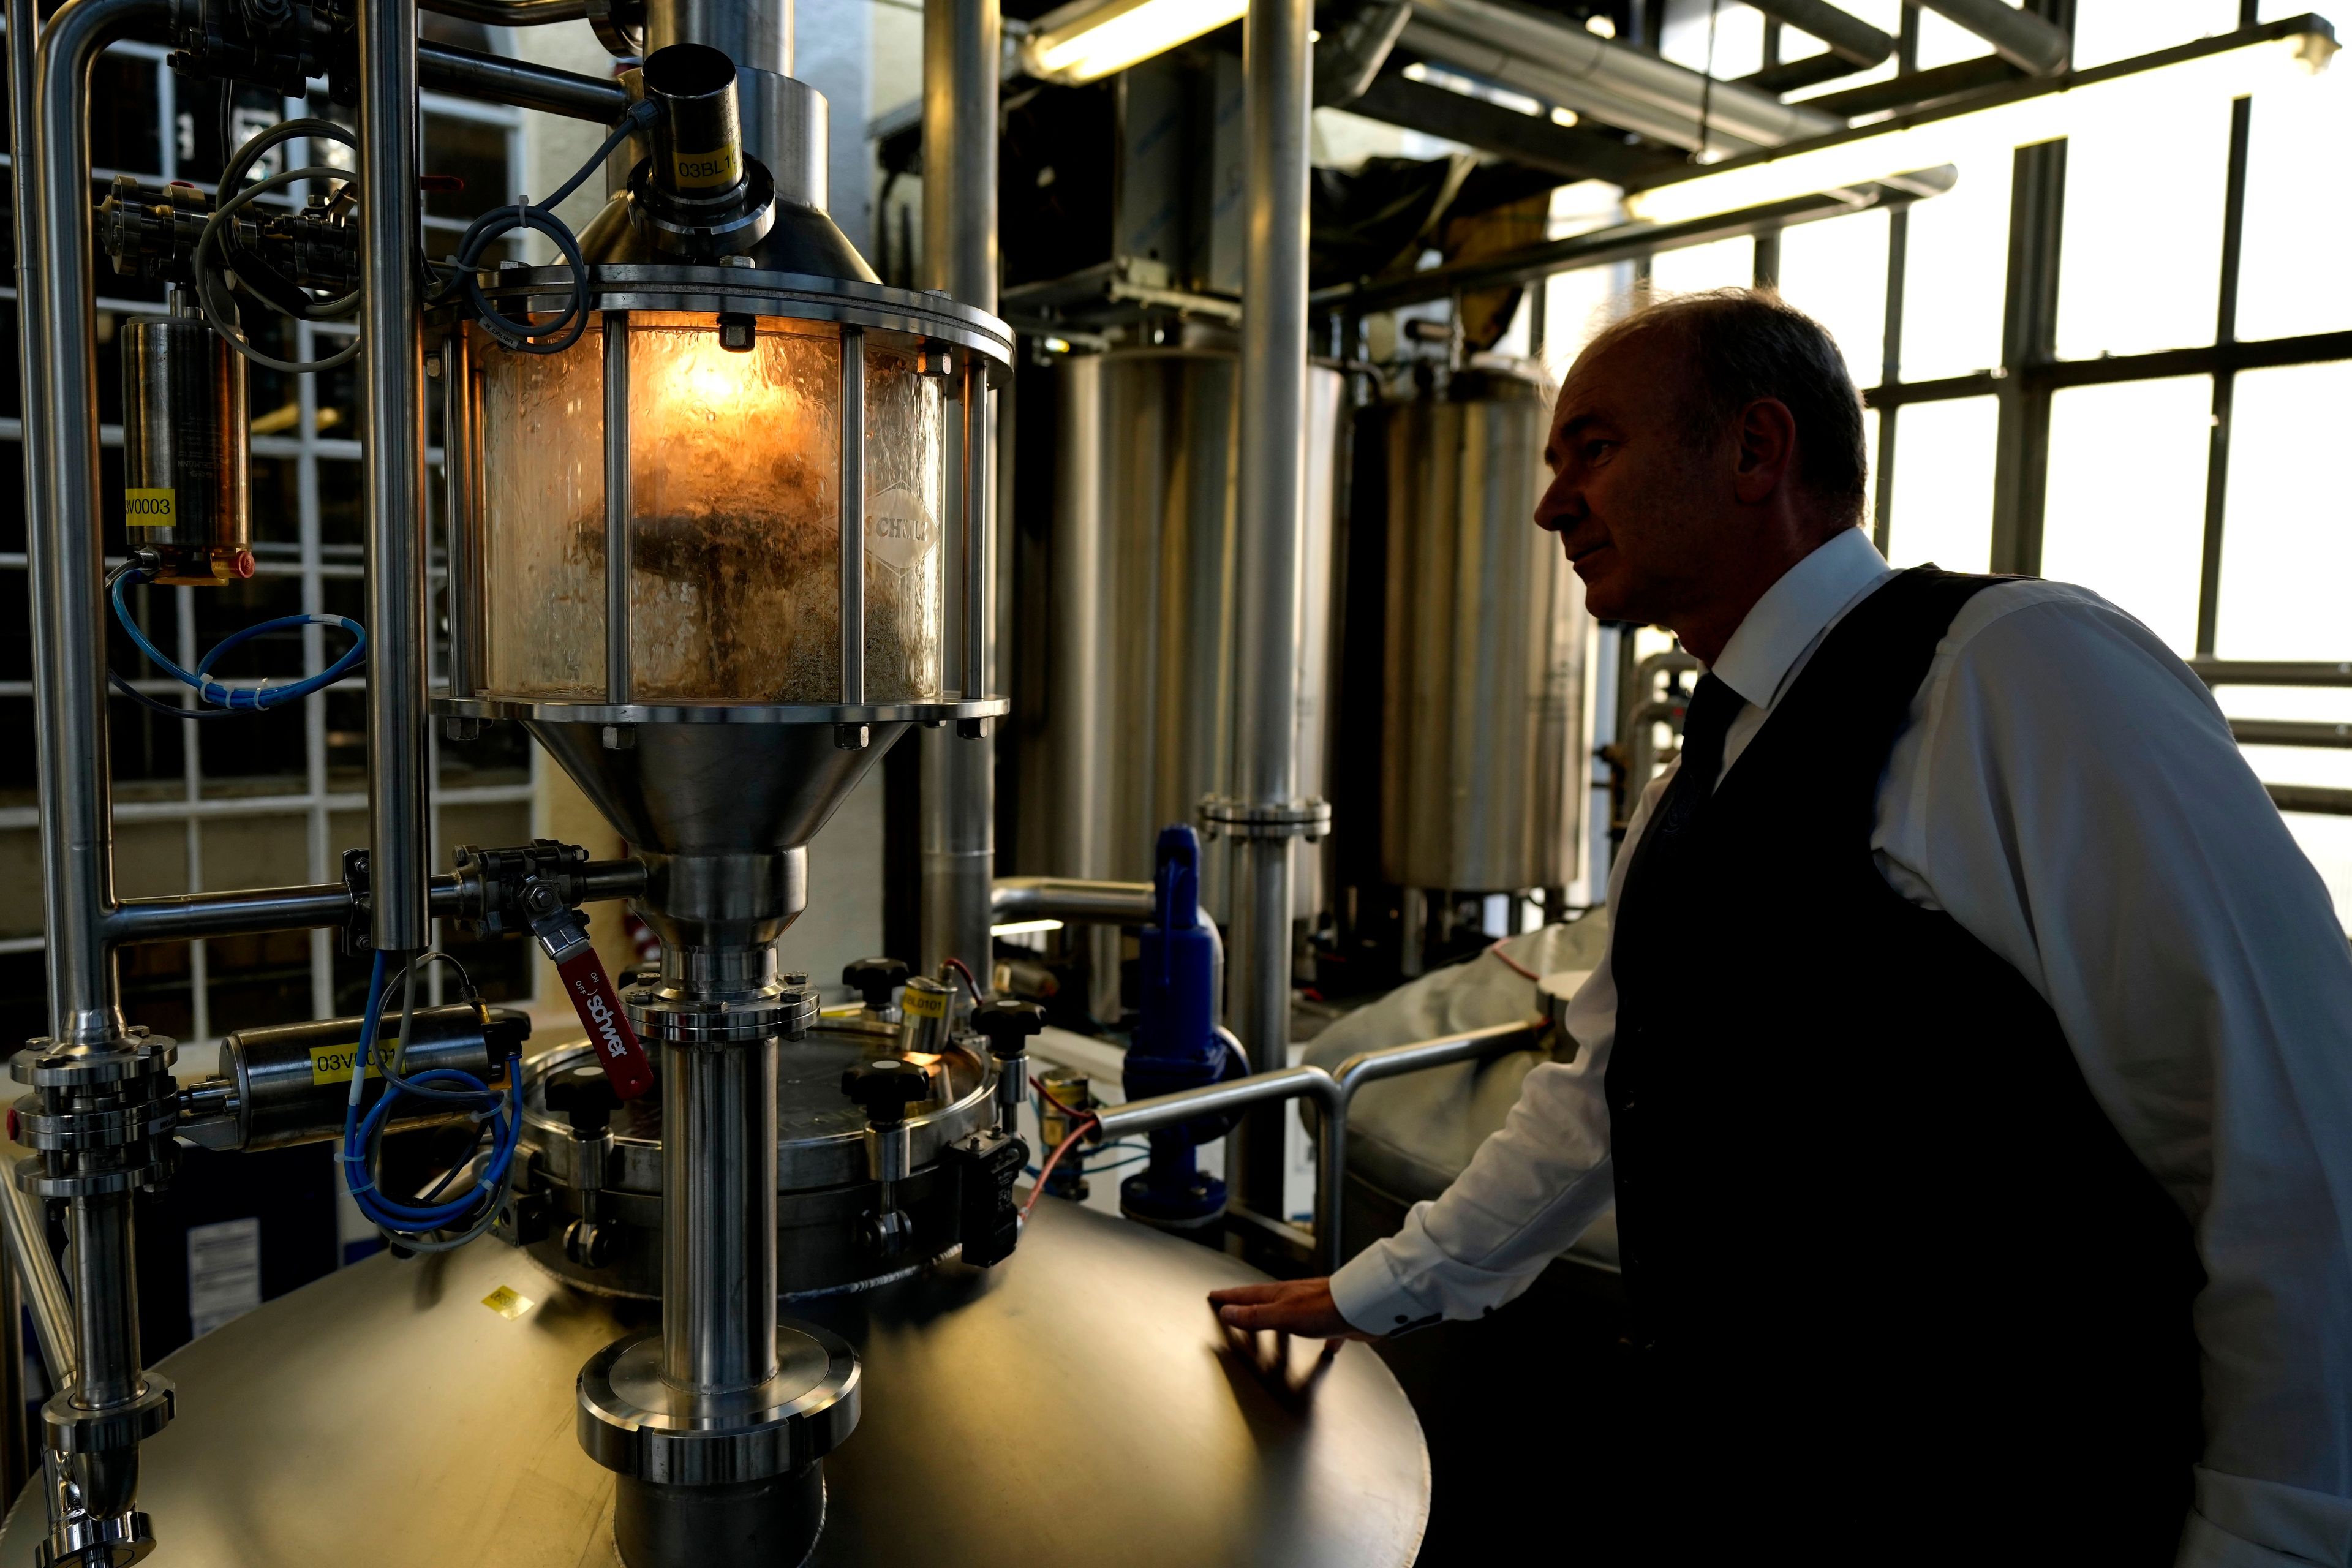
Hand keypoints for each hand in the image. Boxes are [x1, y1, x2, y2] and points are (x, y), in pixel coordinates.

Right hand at [1207, 1278, 1371, 1341]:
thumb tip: (1228, 1312)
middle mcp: (1296, 1299)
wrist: (1365, 1306)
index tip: (1214, 1295)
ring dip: (1280, 1322)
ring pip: (1292, 1316)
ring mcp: (1316, 1308)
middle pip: (1266, 1302)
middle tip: (1235, 1308)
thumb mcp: (1283, 1315)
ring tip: (1273, 1331)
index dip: (1229, 1296)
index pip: (1247, 1295)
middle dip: (1249, 1306)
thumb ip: (1255, 1316)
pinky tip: (1327, 1349)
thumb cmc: (1325, 1309)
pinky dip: (1322, 1340)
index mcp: (1281, 1296)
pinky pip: (1324, 1332)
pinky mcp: (1335, 1321)